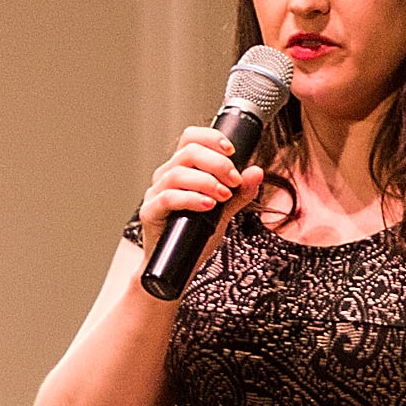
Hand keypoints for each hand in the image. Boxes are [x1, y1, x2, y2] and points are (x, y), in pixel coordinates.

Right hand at [135, 126, 265, 252]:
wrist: (178, 267)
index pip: (191, 138)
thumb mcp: (224, 212)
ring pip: (178, 173)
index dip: (211, 138)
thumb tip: (256, 172)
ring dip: (207, 182)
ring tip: (223, 196)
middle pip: (188, 152)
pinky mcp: (150, 212)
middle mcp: (166, 176)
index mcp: (181, 169)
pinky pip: (168, 198)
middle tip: (234, 181)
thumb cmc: (195, 236)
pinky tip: (207, 205)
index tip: (232, 151)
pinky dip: (191, 199)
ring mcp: (155, 193)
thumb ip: (240, 193)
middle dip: (217, 163)